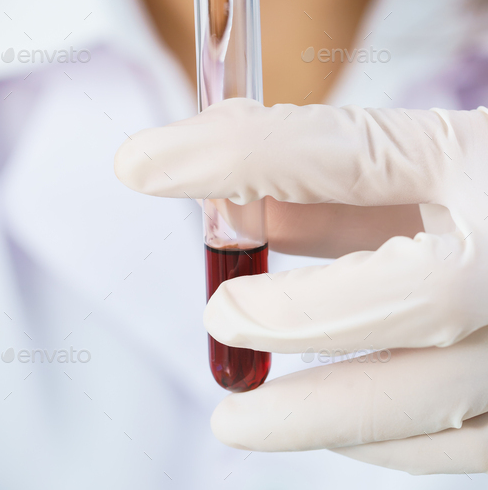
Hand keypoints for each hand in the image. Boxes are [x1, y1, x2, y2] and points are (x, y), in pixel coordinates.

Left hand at [115, 98, 487, 473]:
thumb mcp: (427, 154)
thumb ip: (332, 179)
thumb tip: (227, 204)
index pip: (344, 152)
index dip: (234, 154)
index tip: (143, 161)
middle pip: (408, 303)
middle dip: (294, 319)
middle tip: (218, 320)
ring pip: (437, 400)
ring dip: (327, 410)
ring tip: (243, 416)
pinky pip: (469, 445)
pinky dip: (390, 440)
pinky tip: (339, 425)